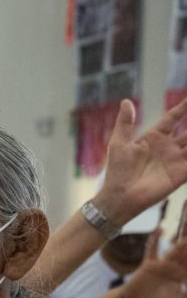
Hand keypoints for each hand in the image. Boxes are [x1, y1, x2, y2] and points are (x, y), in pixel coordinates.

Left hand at [96, 97, 186, 224]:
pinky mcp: (181, 174)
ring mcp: (176, 160)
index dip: (182, 108)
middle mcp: (168, 147)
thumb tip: (126, 101)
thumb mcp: (119, 143)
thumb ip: (125, 123)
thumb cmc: (117, 170)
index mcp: (154, 138)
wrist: (120, 195)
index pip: (172, 118)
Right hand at [119, 230, 186, 297]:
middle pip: (186, 255)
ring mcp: (161, 265)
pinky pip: (152, 249)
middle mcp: (173, 269)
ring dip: (182, 242)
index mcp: (181, 277)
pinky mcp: (149, 264)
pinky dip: (155, 239)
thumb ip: (186, 294)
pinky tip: (160, 228)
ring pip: (174, 250)